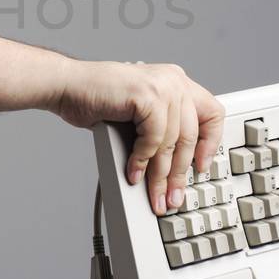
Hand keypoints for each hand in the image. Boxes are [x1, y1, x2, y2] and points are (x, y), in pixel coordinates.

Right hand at [50, 60, 224, 215]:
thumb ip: (160, 128)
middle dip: (180, 174)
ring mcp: (162, 86)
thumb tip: (173, 168)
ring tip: (154, 194)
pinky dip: (142, 161)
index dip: (210, 145)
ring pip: (173, 142)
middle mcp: (174, 80)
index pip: (212, 114)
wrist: (66, 85)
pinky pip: (153, 139)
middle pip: (192, 136)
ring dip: (160, 175)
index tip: (201, 168)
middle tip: (173, 197)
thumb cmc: (96, 99)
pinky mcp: (147, 96)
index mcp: (176, 82)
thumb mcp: (139, 112)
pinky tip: (133, 173)